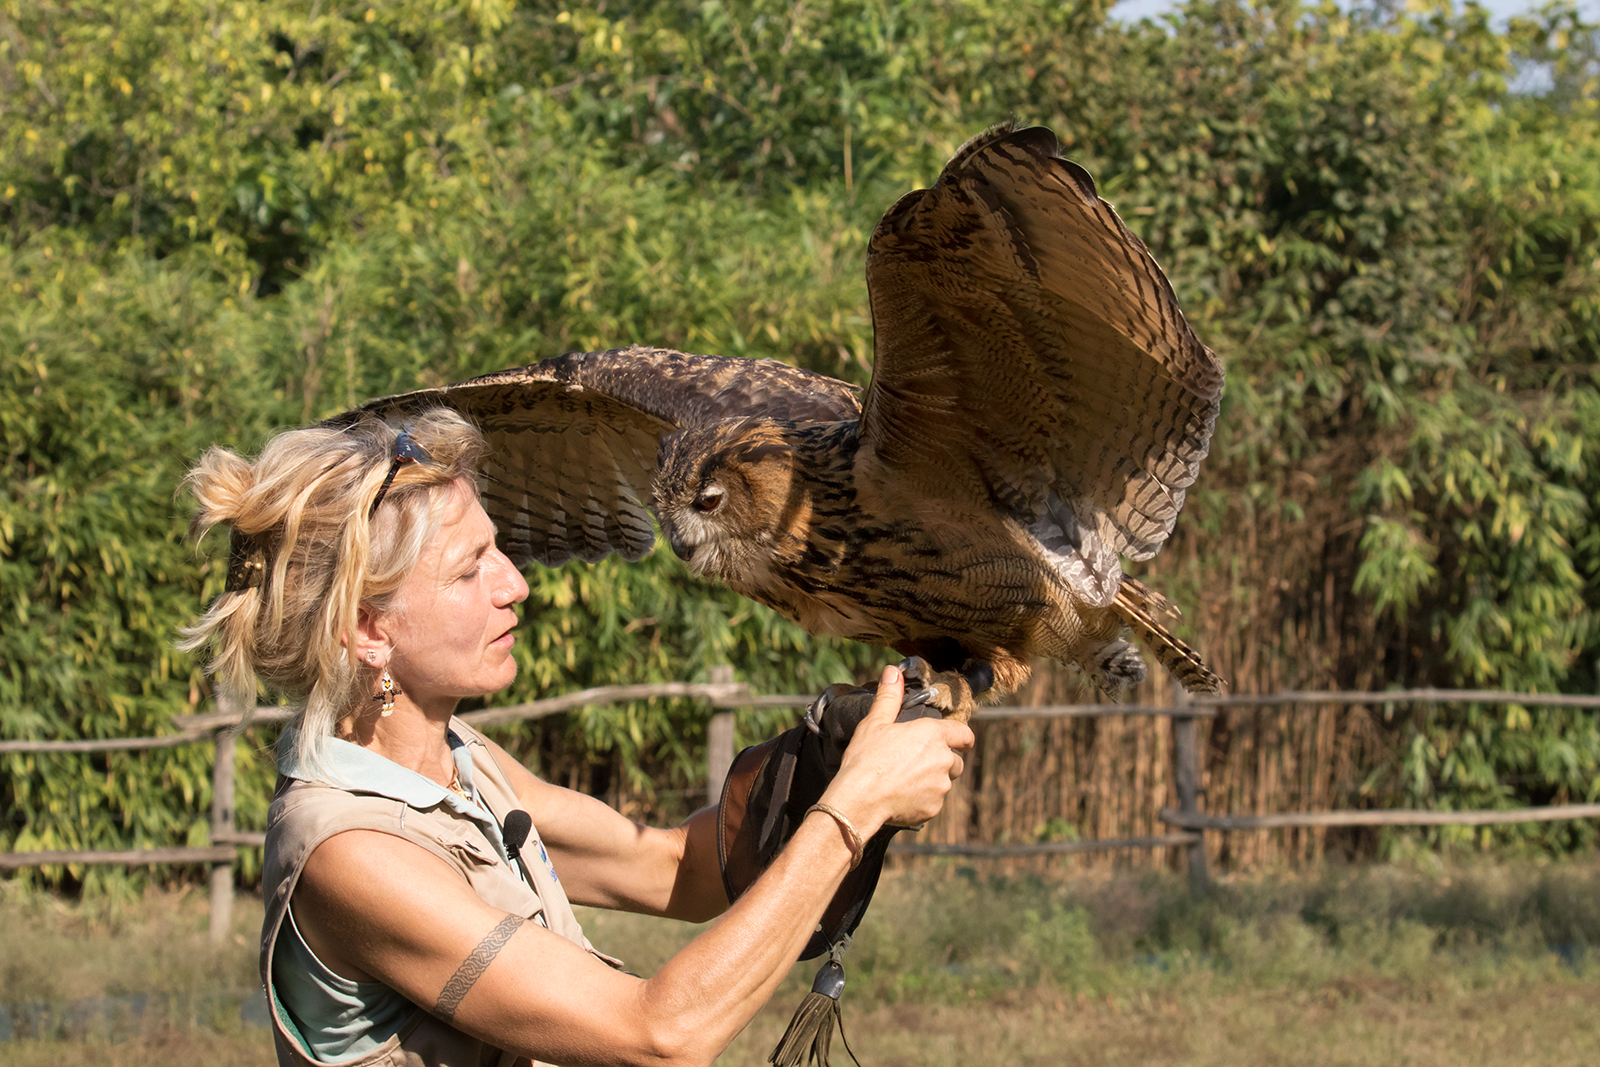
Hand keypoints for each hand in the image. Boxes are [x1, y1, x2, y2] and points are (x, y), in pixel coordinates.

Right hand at [818, 663, 975, 834]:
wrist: (860, 799)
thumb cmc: (866, 758)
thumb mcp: (874, 723)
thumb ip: (889, 697)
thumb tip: (892, 671)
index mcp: (932, 734)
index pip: (964, 734)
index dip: (962, 738)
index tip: (959, 741)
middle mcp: (943, 759)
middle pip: (955, 761)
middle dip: (941, 762)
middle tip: (914, 763)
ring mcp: (940, 786)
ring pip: (944, 783)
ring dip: (932, 781)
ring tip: (904, 780)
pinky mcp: (934, 808)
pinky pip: (933, 802)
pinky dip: (922, 800)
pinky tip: (901, 796)